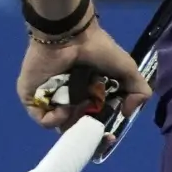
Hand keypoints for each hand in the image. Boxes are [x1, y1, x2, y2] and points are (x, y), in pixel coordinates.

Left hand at [16, 21, 151, 131]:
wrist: (70, 35)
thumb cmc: (98, 50)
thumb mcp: (127, 69)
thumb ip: (138, 91)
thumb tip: (127, 113)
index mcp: (89, 91)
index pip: (95, 118)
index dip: (102, 130)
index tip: (109, 135)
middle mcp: (70, 97)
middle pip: (77, 124)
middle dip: (87, 127)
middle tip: (93, 121)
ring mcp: (50, 100)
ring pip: (60, 124)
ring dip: (72, 120)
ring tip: (77, 105)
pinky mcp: (32, 100)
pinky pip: (43, 120)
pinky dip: (55, 117)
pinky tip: (63, 105)